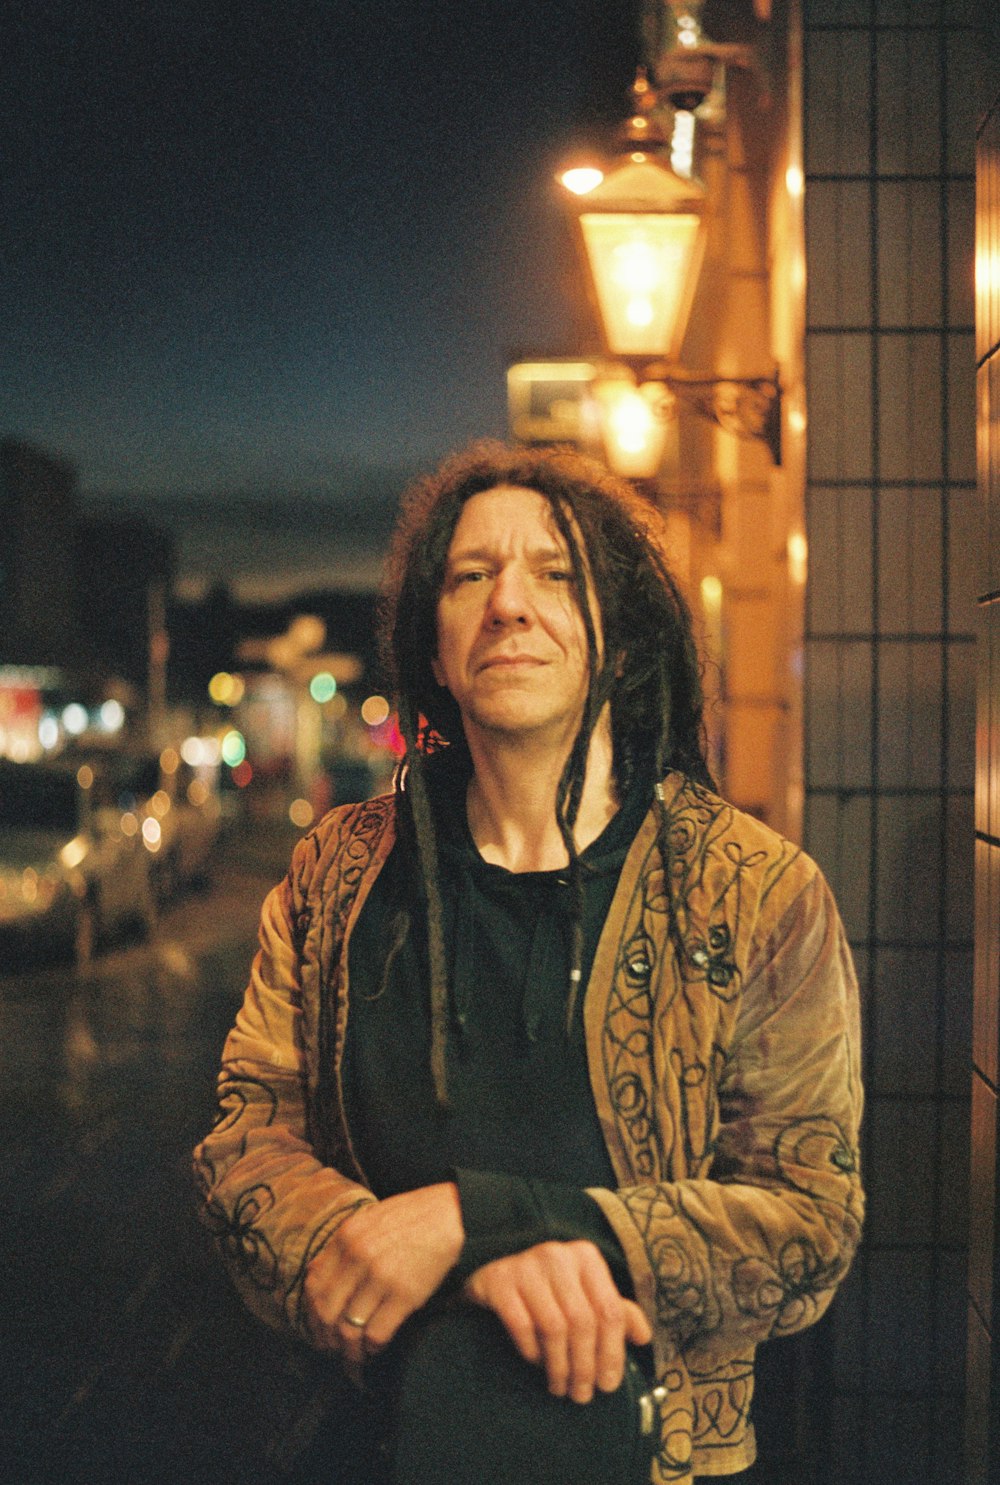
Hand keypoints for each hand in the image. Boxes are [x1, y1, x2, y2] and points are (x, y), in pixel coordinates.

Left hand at [303, 1182, 463, 1365]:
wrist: (454, 1213)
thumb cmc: (414, 1215)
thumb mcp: (371, 1218)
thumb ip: (344, 1243)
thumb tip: (315, 1271)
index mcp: (346, 1236)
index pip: (314, 1286)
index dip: (312, 1314)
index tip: (319, 1328)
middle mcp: (358, 1256)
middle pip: (327, 1312)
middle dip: (326, 1339)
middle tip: (332, 1350)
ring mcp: (380, 1277)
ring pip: (349, 1329)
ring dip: (349, 1351)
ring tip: (353, 1358)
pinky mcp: (405, 1295)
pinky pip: (377, 1334)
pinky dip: (372, 1349)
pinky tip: (376, 1349)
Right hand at [463, 1241, 651, 1403]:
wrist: (494, 1275)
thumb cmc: (549, 1290)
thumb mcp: (585, 1294)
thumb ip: (615, 1312)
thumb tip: (643, 1337)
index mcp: (586, 1256)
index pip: (610, 1310)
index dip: (613, 1354)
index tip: (609, 1386)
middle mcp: (558, 1255)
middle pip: (583, 1321)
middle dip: (585, 1366)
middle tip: (582, 1395)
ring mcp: (526, 1265)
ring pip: (554, 1326)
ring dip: (560, 1366)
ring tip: (560, 1388)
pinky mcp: (498, 1280)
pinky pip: (521, 1325)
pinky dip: (532, 1351)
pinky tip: (536, 1364)